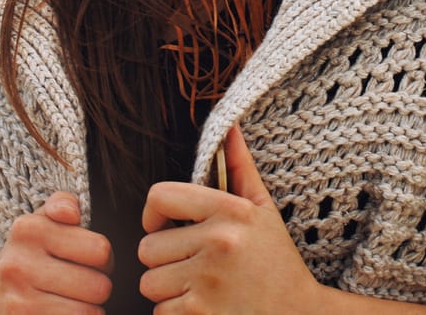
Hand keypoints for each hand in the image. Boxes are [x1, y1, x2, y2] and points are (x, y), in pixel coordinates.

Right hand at [0, 190, 114, 313]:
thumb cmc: (32, 254)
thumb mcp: (42, 221)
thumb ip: (61, 204)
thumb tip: (71, 212)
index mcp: (27, 230)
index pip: (100, 250)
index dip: (104, 257)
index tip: (90, 259)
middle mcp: (18, 265)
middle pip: (99, 286)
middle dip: (100, 286)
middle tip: (87, 283)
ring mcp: (19, 301)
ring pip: (90, 313)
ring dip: (92, 309)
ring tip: (76, 299)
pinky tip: (66, 312)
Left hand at [137, 125, 324, 313]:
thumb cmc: (278, 264)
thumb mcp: (264, 210)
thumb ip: (239, 167)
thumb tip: (229, 128)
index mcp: (230, 211)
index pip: (160, 196)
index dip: (152, 214)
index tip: (161, 227)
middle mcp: (218, 242)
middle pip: (147, 248)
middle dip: (164, 261)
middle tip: (193, 267)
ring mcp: (208, 281)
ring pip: (149, 283)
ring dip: (167, 290)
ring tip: (199, 288)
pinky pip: (159, 313)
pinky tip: (203, 309)